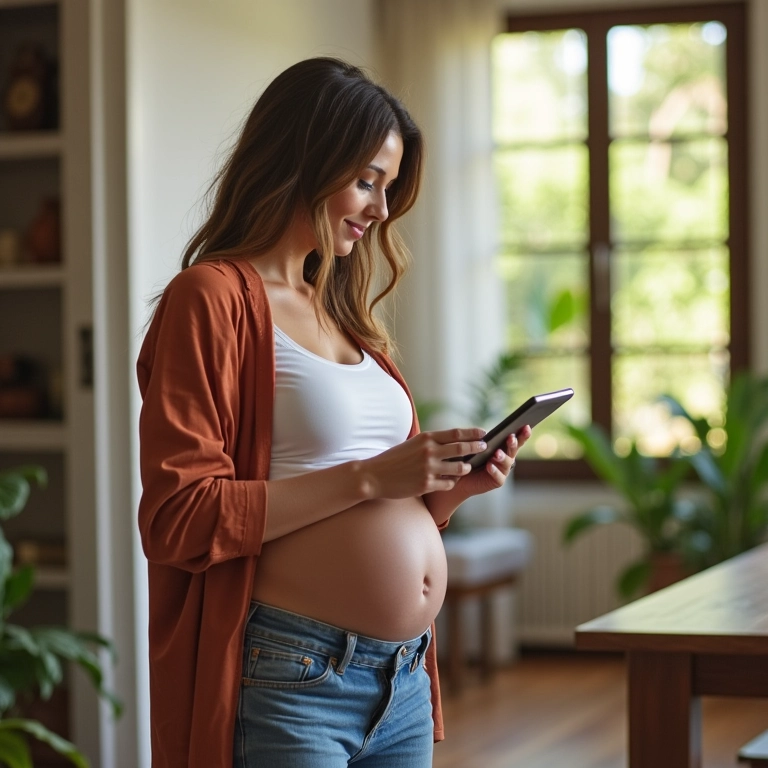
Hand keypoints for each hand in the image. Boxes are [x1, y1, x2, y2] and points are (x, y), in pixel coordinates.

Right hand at [361, 428, 487, 498]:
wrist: (374, 476)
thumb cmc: (394, 459)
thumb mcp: (412, 444)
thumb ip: (431, 442)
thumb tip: (453, 441)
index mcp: (426, 438)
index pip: (456, 433)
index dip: (472, 433)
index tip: (483, 433)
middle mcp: (429, 451)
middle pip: (462, 448)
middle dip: (476, 447)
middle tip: (485, 447)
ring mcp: (428, 468)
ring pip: (459, 468)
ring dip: (465, 468)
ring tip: (467, 467)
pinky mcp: (426, 484)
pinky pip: (449, 484)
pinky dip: (452, 482)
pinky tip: (451, 481)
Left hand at [455, 425, 531, 497]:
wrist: (459, 476)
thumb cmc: (468, 458)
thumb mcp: (475, 446)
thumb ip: (483, 441)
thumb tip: (486, 433)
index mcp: (504, 447)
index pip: (515, 439)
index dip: (522, 433)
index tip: (526, 426)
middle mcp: (506, 458)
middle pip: (513, 450)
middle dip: (513, 443)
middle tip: (511, 438)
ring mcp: (503, 470)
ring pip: (507, 463)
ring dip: (503, 457)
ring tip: (497, 453)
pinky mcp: (497, 481)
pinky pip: (498, 476)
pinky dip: (494, 470)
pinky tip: (489, 465)